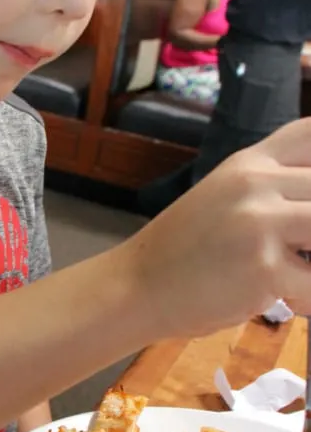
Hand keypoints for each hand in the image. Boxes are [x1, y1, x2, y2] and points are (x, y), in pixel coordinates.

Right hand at [128, 118, 310, 338]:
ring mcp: (260, 223)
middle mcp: (256, 183)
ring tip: (296, 270)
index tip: (306, 196)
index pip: (310, 134)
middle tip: (298, 247)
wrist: (138, 287)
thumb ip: (268, 184)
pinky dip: (306, 296)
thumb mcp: (222, 195)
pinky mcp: (264, 269)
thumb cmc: (183, 249)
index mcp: (248, 163)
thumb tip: (308, 199)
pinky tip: (285, 298)